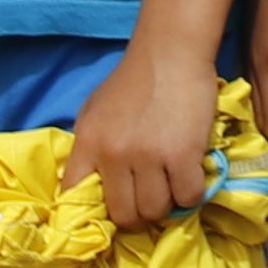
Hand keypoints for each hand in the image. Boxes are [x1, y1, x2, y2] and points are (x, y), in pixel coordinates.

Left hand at [71, 50, 219, 232]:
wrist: (170, 52)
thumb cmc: (133, 80)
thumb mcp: (95, 111)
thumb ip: (90, 148)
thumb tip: (88, 187)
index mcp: (88, 143)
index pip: (75, 196)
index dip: (94, 214)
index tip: (110, 214)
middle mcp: (114, 154)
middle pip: (124, 215)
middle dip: (138, 215)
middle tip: (150, 200)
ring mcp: (149, 156)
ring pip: (156, 211)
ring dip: (167, 204)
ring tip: (172, 185)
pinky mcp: (183, 155)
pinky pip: (187, 197)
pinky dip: (191, 193)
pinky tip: (191, 176)